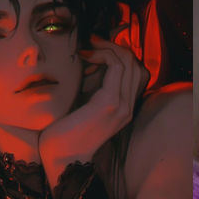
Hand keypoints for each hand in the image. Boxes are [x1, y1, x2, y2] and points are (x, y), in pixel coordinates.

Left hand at [38, 36, 149, 189]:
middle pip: (135, 63)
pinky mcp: (109, 102)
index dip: (120, 54)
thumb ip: (94, 89)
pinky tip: (86, 56)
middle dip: (115, 46)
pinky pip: (116, 67)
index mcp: (125, 108)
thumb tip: (91, 65)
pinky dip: (103, 55)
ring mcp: (122, 105)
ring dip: (109, 48)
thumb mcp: (85, 107)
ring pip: (129, 62)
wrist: (62, 158)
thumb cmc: (66, 135)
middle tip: (93, 41)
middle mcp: (129, 106)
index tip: (96, 47)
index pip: (136, 72)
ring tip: (90, 46)